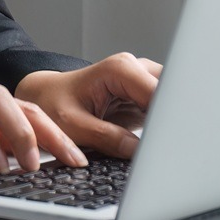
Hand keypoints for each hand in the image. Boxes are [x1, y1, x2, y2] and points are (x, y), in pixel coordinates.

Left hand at [15, 52, 162, 159]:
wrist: (43, 97)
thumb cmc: (52, 104)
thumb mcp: (74, 126)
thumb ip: (107, 137)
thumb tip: (139, 150)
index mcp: (120, 69)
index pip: (159, 92)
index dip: (170, 117)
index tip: (173, 141)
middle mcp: (134, 69)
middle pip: (172, 91)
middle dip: (176, 117)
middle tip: (175, 147)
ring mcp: (141, 82)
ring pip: (173, 99)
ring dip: (172, 121)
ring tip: (169, 147)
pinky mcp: (142, 97)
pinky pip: (164, 109)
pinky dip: (165, 125)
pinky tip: (163, 143)